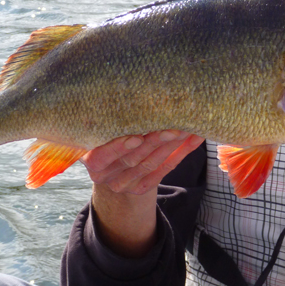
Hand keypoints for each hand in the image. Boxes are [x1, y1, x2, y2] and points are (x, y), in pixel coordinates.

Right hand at [81, 130, 203, 256]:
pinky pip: (165, 169)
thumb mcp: (101, 135)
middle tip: (173, 126)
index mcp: (91, 160)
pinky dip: (181, 153)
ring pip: (151, 163)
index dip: (119, 147)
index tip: (137, 137)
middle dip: (155, 141)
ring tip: (187, 129)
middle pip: (133, 159)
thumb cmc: (107, 141)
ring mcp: (125, 183)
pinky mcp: (143, 187)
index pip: (102, 156)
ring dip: (172, 145)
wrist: (112, 170)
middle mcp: (106, 175)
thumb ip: (110, 125)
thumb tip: (133, 98)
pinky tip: (194, 139)